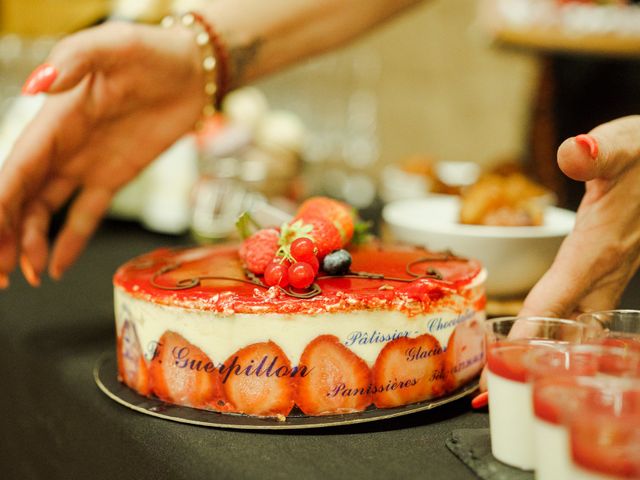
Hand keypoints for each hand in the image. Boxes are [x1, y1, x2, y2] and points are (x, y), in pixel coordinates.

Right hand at [0, 22, 204, 286]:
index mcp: (55, 118)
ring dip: (32, 242)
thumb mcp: (112, 46)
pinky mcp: (115, 176)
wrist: (194, 71)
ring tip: (28, 276)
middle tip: (1, 273)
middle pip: (23, 194)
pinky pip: (88, 213)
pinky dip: (71, 240)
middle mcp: (63, 145)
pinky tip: (57, 267)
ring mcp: (87, 163)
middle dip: (7, 233)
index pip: (17, 168)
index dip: (0, 204)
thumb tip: (35, 87)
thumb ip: (73, 62)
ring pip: (47, 209)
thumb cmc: (153, 52)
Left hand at [477, 116, 639, 394]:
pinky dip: (567, 326)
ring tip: (518, 376)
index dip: (526, 335)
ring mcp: (613, 271)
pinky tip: (556, 338)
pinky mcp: (614, 263)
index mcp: (598, 248)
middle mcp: (606, 268)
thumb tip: (573, 153)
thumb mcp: (622, 145)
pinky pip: (588, 307)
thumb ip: (596, 153)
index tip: (501, 368)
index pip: (554, 300)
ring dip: (550, 349)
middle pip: (563, 326)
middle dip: (530, 359)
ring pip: (579, 322)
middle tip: (496, 392)